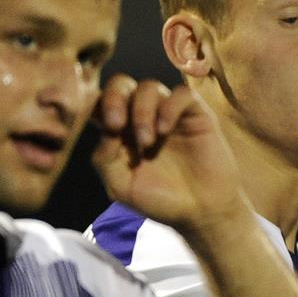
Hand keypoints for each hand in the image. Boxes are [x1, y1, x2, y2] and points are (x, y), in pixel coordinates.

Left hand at [90, 77, 248, 234]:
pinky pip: (182, 94)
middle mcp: (143, 118)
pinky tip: (165, 131)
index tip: (102, 130)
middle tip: (116, 125)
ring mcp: (170, 115)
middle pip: (121, 84)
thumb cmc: (162, 201)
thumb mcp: (121, 187)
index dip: (94, 106)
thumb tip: (105, 131)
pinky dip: (169, 107)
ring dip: (142, 111)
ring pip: (150, 87)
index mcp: (121, 133)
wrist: (203, 212)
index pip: (99, 102)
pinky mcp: (197, 115)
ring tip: (148, 142)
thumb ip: (104, 159)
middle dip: (113, 99)